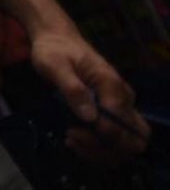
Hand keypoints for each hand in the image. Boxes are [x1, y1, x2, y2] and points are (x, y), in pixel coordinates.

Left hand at [29, 25, 149, 159]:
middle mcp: (123, 98)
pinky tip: (76, 140)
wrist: (56, 39)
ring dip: (102, 151)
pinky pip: (116, 137)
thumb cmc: (53, 50)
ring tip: (71, 139)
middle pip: (134, 138)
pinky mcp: (112, 111)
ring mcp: (120, 106)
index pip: (121, 124)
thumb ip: (72, 88)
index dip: (101, 135)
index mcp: (111, 85)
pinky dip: (100, 147)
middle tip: (75, 138)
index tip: (72, 131)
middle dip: (107, 149)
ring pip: (128, 142)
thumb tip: (90, 116)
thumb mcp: (53, 64)